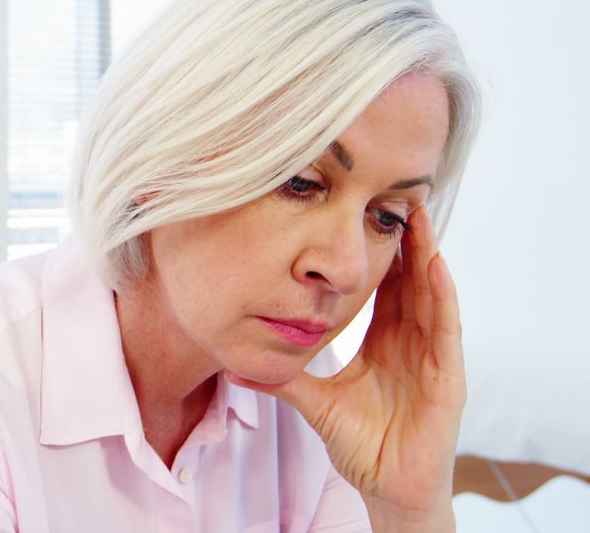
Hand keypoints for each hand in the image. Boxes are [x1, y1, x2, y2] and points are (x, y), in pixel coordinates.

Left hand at [226, 207, 465, 519]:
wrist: (388, 486)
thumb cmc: (360, 444)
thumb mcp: (315, 402)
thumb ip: (282, 380)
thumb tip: (234, 366)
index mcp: (384, 341)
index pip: (382, 286)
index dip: (376, 252)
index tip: (362, 214)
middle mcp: (412, 341)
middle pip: (409, 280)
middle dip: (404, 240)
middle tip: (394, 196)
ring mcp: (434, 356)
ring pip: (431, 294)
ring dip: (426, 254)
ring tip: (417, 215)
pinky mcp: (450, 376)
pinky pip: (447, 327)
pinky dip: (441, 295)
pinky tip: (434, 266)